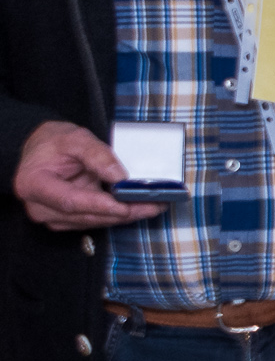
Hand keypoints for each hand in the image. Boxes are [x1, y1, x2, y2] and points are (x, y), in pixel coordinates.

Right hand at [11, 120, 158, 230]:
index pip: (70, 201)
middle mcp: (40, 207)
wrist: (41, 149)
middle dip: (123, 212)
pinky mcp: (66, 219)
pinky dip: (117, 214)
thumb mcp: (75, 139)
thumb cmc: (53, 143)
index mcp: (34, 185)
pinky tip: (138, 206)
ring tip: (154, 205)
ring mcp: (53, 216)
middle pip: (86, 216)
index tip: (127, 205)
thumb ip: (97, 155)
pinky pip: (95, 220)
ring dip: (125, 215)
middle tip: (154, 204)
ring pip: (94, 221)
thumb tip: (119, 176)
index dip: (100, 205)